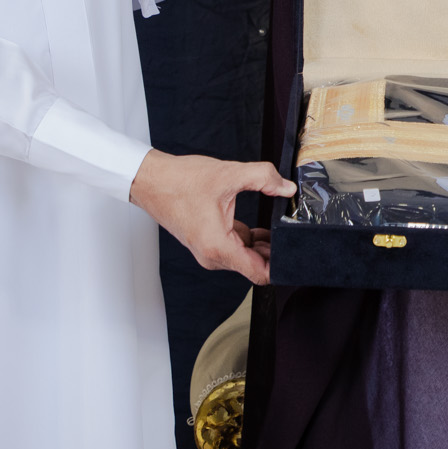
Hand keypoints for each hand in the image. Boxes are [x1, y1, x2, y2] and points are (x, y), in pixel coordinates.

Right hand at [130, 150, 294, 285]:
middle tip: (292, 231)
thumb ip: (264, 178)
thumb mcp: (229, 174)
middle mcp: (213, 256)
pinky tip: (262, 225)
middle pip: (255, 266)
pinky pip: (237, 247)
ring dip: (263, 245)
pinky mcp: (208, 242)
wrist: (151, 181)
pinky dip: (250, 239)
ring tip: (278, 224)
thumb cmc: (180, 181)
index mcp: (218, 247)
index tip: (296, 252)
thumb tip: (287, 188)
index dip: (281, 265)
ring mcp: (209, 251)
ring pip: (247, 257)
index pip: (260, 274)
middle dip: (275, 252)